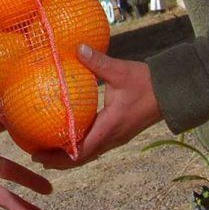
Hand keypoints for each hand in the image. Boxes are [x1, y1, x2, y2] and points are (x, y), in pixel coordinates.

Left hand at [32, 45, 162, 169]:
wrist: (172, 92)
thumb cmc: (147, 83)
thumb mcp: (121, 71)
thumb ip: (98, 62)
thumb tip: (78, 48)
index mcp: (109, 127)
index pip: (80, 151)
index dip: (57, 157)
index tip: (38, 154)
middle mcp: (112, 137)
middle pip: (81, 159)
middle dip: (58, 161)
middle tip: (36, 156)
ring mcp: (117, 137)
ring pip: (89, 154)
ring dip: (68, 156)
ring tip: (48, 151)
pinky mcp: (119, 133)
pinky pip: (96, 146)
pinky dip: (80, 147)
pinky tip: (70, 138)